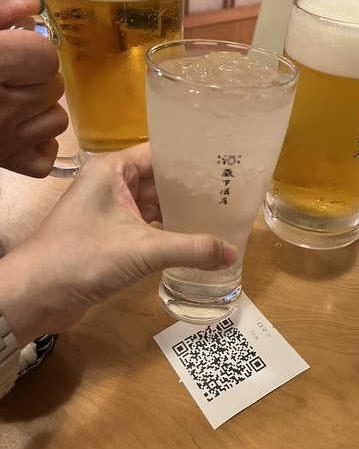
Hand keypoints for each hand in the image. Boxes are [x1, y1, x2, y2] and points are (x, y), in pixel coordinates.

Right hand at [0, 0, 67, 176]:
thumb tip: (31, 2)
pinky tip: (19, 127)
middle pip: (53, 86)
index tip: (16, 46)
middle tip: (9, 71)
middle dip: (36, 74)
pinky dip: (39, 143)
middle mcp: (0, 109)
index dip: (33, 48)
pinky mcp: (3, 161)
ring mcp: (2, 140)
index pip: (45, 58)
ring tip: (13, 97)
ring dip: (41, 107)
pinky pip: (43, 158)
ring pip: (56, 121)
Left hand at [0, 144, 237, 345]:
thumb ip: (190, 249)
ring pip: (155, 205)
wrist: (37, 295)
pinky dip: (168, 232)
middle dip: (192, 189)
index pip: (161, 153)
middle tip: (230, 194)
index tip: (225, 166)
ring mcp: (110, 211)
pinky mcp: (111, 236)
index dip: (192, 159)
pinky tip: (194, 239)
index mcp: (113, 170)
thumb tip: (231, 253)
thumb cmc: (82, 258)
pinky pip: (147, 227)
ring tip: (220, 215)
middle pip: (161, 180)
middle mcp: (112, 184)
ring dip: (181, 213)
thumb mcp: (142, 250)